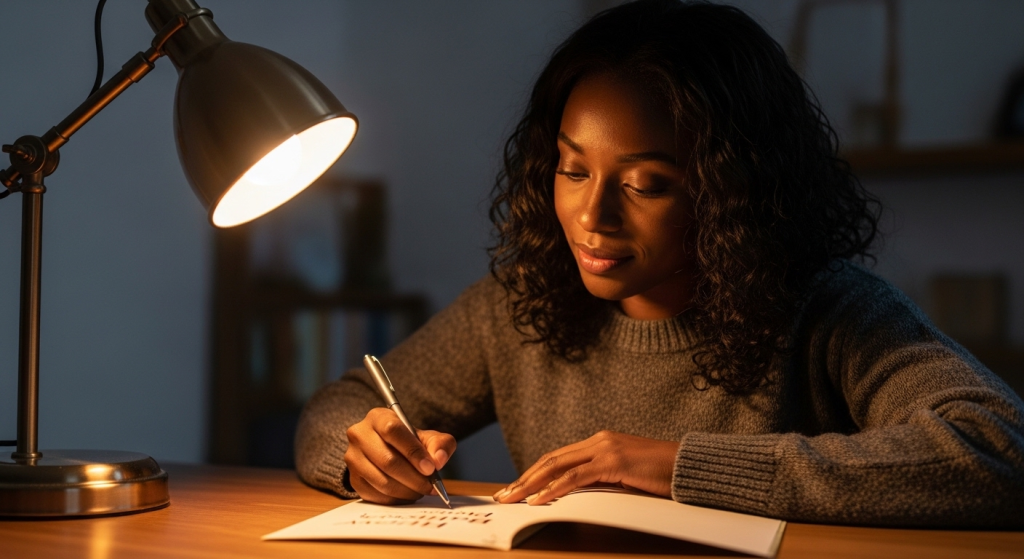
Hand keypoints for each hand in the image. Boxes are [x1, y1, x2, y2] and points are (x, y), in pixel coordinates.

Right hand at [344, 407, 455, 504]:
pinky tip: (408, 494)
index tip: (430, 468)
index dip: (413, 452)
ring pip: (382, 481)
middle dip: (414, 477)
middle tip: (429, 486)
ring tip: (421, 490)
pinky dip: (397, 499)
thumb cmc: (409, 442)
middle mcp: (359, 435)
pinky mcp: (354, 480)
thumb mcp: (428, 437)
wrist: (388, 451)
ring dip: (407, 491)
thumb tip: (439, 460)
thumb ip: (440, 444)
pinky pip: (377, 495)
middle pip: (387, 460)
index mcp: (377, 417)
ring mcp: (353, 459)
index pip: (393, 431)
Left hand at [492, 430, 676, 505]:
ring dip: (530, 484)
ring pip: (557, 466)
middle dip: (524, 478)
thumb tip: (578, 495)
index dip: (534, 472)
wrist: (691, 466)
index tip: (516, 487)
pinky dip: (554, 488)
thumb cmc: (663, 475)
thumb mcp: (627, 477)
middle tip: (504, 495)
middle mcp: (599, 440)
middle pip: (551, 460)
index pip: (558, 457)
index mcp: (601, 442)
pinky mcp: (614, 462)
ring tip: (512, 498)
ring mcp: (606, 449)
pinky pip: (577, 477)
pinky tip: (539, 499)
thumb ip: (604, 480)